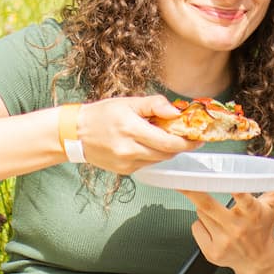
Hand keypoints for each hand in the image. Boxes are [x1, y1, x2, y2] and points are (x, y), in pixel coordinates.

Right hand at [77, 96, 191, 175]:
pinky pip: (147, 164)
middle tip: (189, 137)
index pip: (168, 142)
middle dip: (180, 146)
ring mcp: (126, 163)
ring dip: (167, 150)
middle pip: (166, 153)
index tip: (198, 138)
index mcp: (131, 129)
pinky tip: (147, 145)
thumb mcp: (128, 102)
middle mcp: (129, 149)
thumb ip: (154, 104)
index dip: (187, 142)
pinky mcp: (124, 171)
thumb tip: (176, 111)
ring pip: (158, 160)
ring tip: (166, 137)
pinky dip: (152, 155)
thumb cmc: (102, 114)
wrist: (75, 133)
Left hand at [184, 186, 273, 273]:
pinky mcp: (211, 252)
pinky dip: (201, 223)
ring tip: (217, 211)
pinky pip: (196, 227)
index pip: (243, 199)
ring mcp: (223, 242)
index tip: (227, 181)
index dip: (235, 190)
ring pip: (200, 213)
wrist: (258, 261)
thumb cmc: (264, 226)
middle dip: (192, 191)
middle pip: (208, 205)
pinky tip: (214, 227)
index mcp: (253, 213)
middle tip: (180, 178)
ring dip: (203, 207)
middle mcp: (237, 228)